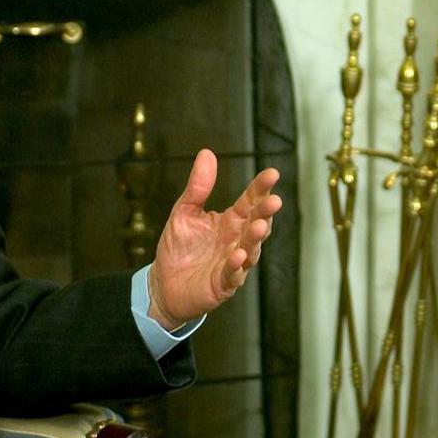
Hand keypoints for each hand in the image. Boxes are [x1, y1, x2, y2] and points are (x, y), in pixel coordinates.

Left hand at [148, 149, 281, 330]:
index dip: (261, 188)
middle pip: (257, 223)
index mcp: (231, 220)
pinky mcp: (223, 284)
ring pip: (251, 249)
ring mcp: (234, 263)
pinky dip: (236, 266)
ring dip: (255, 238)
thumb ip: (198, 187)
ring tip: (258, 226)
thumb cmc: (179, 247)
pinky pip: (233, 274)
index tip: (272, 173)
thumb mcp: (184, 212)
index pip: (251, 201)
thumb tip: (207, 153)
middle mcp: (237, 240)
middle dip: (266, 213)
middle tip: (274, 200)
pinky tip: (238, 256)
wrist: (164, 283)